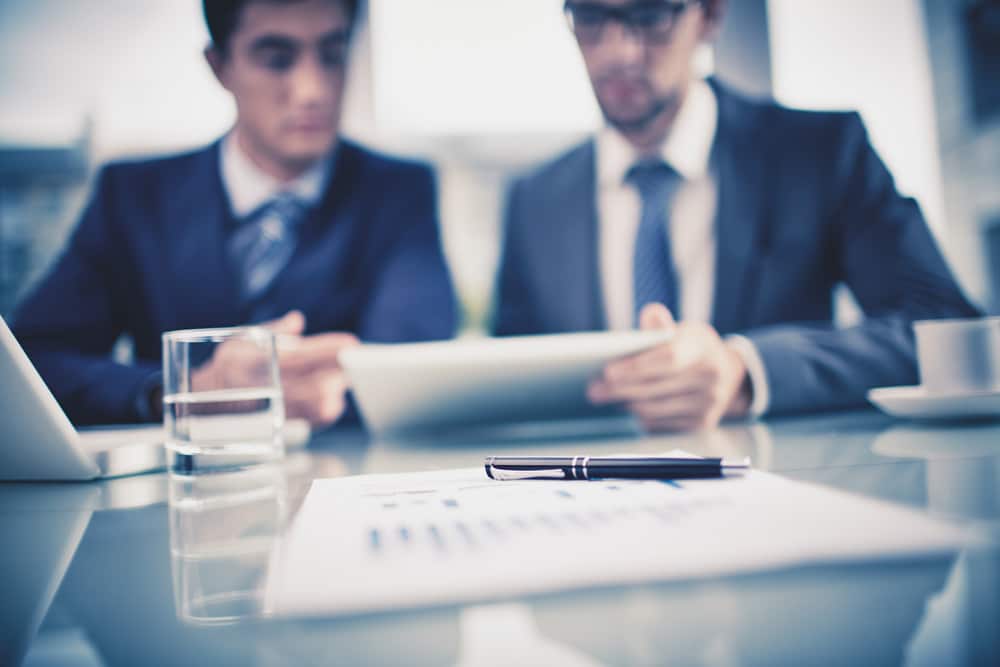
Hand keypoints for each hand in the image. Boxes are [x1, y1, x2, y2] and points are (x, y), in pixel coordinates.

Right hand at [193, 311, 359, 427]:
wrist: (207, 399)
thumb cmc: (230, 364)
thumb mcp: (242, 338)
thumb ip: (274, 330)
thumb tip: (297, 321)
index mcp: (258, 363)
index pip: (303, 356)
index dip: (330, 349)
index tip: (352, 343)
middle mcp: (267, 389)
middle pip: (318, 385)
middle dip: (340, 371)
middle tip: (353, 361)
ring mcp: (276, 411)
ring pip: (320, 406)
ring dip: (337, 389)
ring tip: (340, 376)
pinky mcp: (284, 426)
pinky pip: (317, 421)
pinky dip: (330, 407)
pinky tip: (331, 394)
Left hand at [587, 303, 751, 431]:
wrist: (726, 374)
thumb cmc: (692, 349)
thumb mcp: (681, 330)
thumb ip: (660, 324)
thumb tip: (651, 314)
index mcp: (703, 350)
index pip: (668, 359)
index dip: (636, 367)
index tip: (608, 371)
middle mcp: (710, 378)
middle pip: (655, 389)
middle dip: (619, 390)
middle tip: (593, 390)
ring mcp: (708, 404)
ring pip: (655, 410)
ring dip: (625, 404)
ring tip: (604, 396)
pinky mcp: (701, 424)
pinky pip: (661, 424)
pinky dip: (639, 417)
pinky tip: (625, 407)